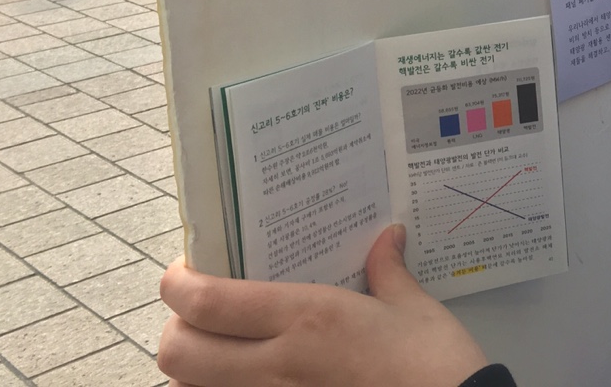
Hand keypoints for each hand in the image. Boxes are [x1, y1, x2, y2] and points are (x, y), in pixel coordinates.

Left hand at [159, 224, 488, 386]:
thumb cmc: (434, 366)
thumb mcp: (414, 309)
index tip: (185, 270)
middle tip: (199, 312)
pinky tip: (249, 379)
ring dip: (193, 368)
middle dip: (176, 329)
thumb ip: (388, 271)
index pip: (206, 301)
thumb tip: (387, 238)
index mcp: (307, 318)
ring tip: (220, 350)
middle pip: (178, 352)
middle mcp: (278, 365)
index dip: (177, 284)